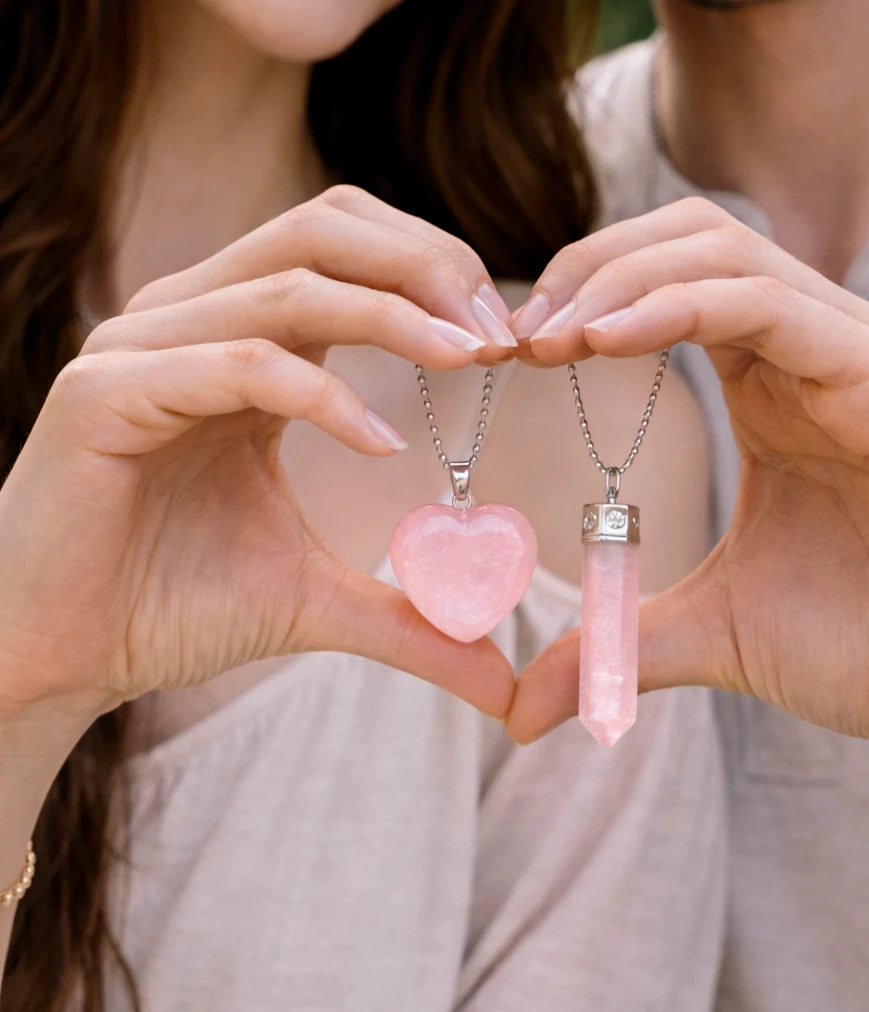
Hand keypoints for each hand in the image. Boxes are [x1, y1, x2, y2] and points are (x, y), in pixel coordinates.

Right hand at [0, 186, 517, 734]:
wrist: (60, 657)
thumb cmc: (171, 605)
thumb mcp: (315, 596)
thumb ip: (408, 617)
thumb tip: (497, 681)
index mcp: (240, 341)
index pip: (347, 249)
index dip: (434, 273)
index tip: (504, 337)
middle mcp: (191, 321)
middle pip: (326, 229)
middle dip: (427, 267)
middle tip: (497, 333)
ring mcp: (143, 348)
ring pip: (290, 284)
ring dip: (394, 314)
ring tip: (470, 360)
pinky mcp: (107, 392)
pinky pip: (240, 363)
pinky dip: (323, 395)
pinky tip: (384, 445)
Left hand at [509, 197, 868, 804]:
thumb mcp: (713, 631)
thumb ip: (619, 639)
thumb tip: (523, 709)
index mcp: (772, 385)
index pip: (665, 287)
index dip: (583, 304)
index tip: (512, 355)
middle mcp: (812, 350)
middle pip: (686, 242)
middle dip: (589, 272)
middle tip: (516, 338)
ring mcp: (856, 352)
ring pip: (723, 253)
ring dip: (619, 280)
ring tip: (550, 337)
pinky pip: (768, 303)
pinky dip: (677, 305)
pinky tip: (607, 339)